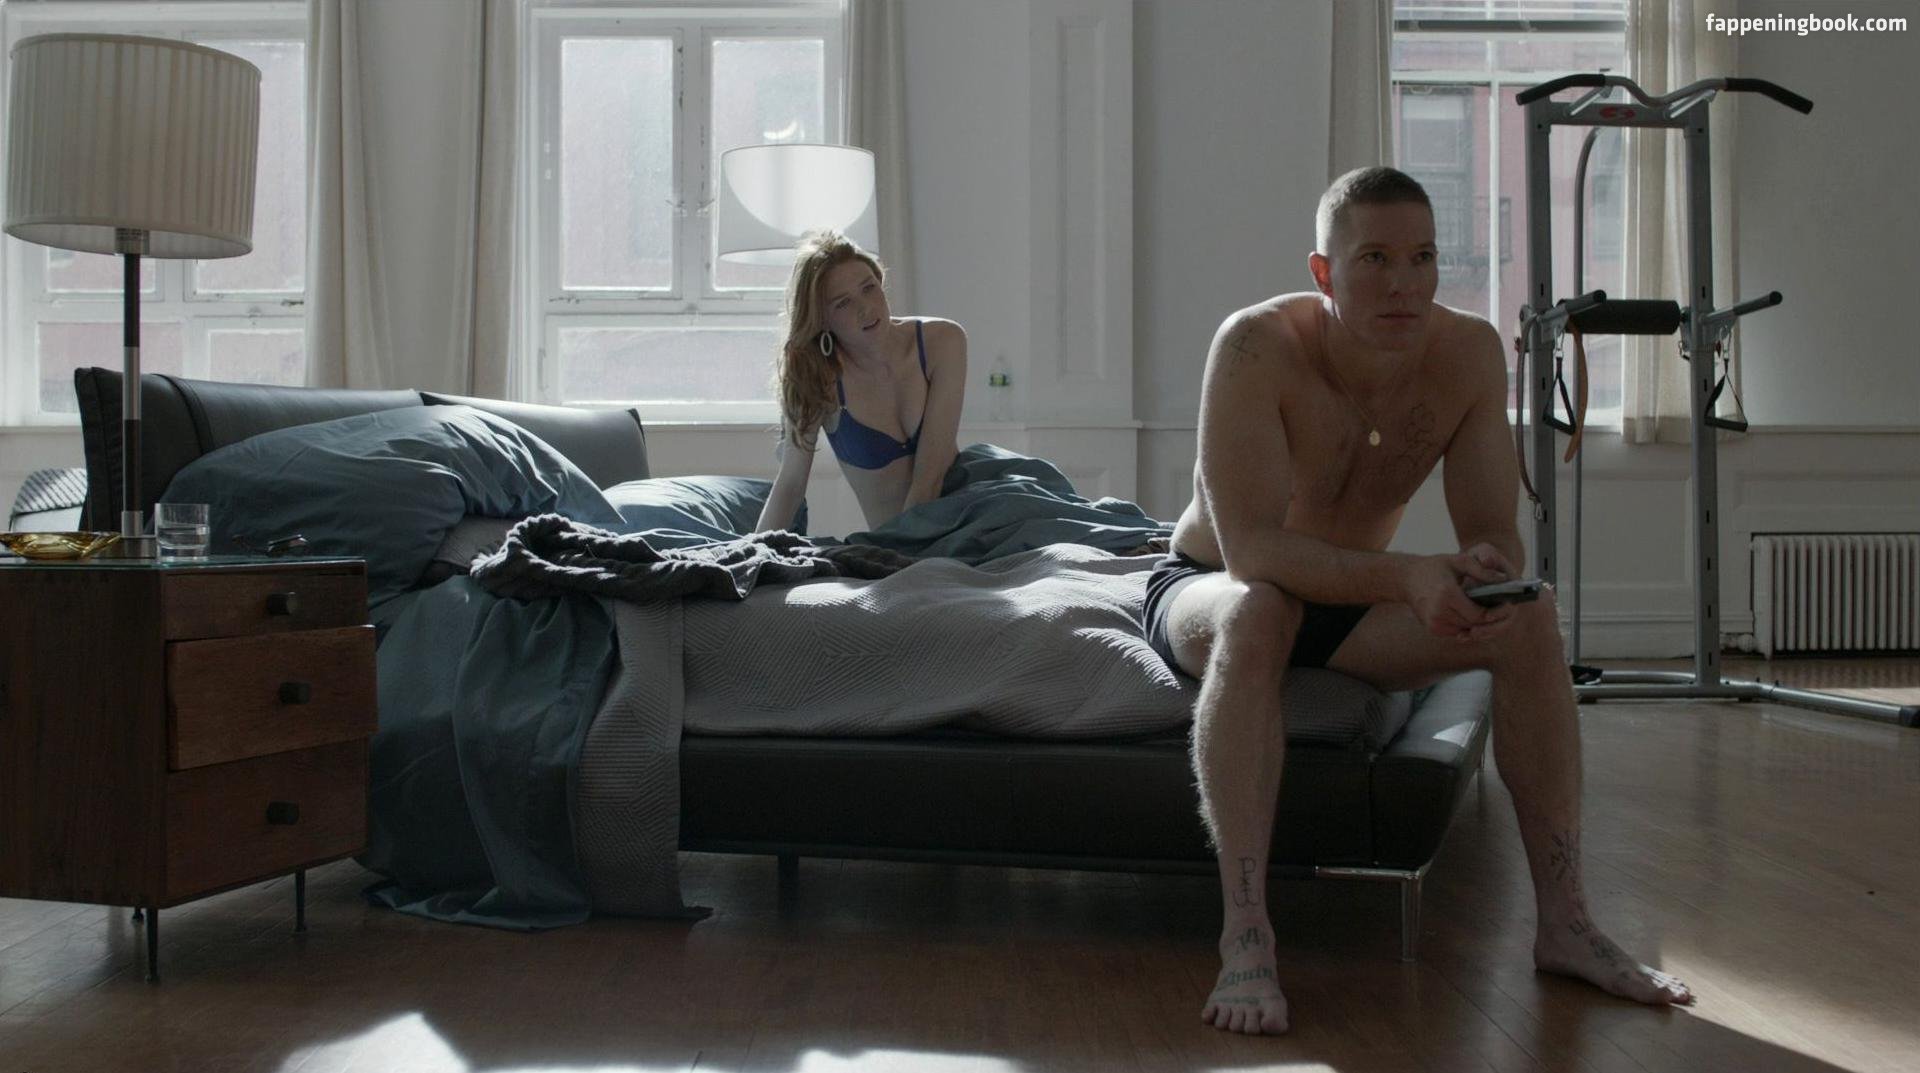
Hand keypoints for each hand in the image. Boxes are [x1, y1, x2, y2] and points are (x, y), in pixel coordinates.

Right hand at [1402, 546, 1518, 641]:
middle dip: (1488, 618)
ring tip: (1486, 608)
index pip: (1479, 614)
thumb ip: (1482, 569)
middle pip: (1474, 624)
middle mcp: (1439, 612)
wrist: (1407, 578)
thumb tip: (1503, 579)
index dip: (1494, 613)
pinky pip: (1458, 631)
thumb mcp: (1459, 560)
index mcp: (1446, 594)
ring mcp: (1434, 623)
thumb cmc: (1435, 567)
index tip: (1504, 605)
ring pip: (1467, 630)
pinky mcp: (1433, 629)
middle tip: (1499, 607)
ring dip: (1478, 622)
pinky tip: (1469, 612)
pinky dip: (1466, 624)